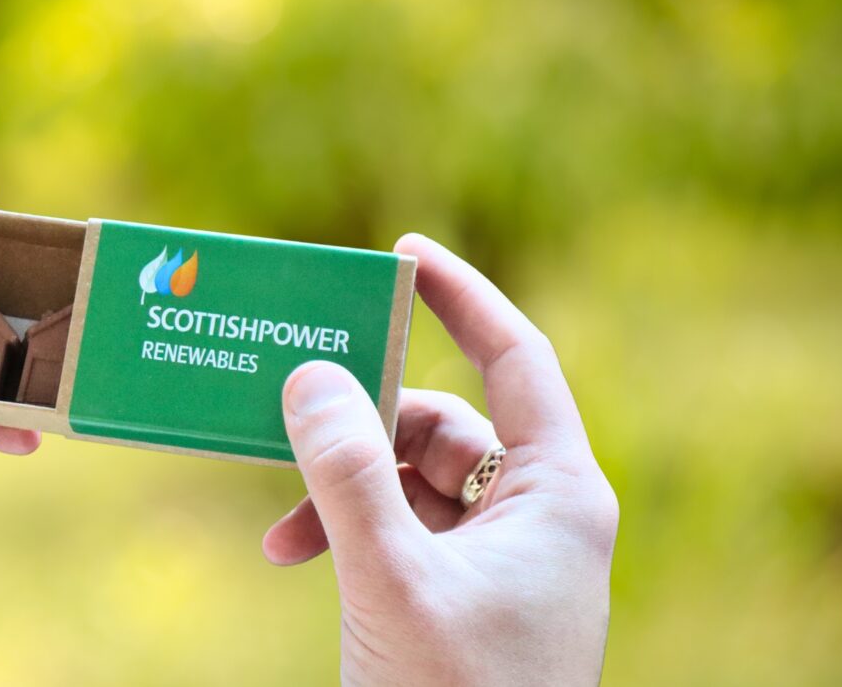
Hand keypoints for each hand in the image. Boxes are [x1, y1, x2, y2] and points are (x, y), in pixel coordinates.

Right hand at [263, 234, 617, 685]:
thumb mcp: (391, 581)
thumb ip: (348, 473)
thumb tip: (312, 374)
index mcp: (558, 495)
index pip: (515, 359)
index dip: (463, 297)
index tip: (401, 253)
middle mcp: (534, 514)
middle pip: (442, 419)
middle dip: (362, 420)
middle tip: (293, 398)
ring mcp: (494, 555)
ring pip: (408, 475)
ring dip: (338, 487)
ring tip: (283, 527)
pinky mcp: (456, 588)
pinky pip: (395, 527)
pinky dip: (342, 529)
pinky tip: (288, 556)